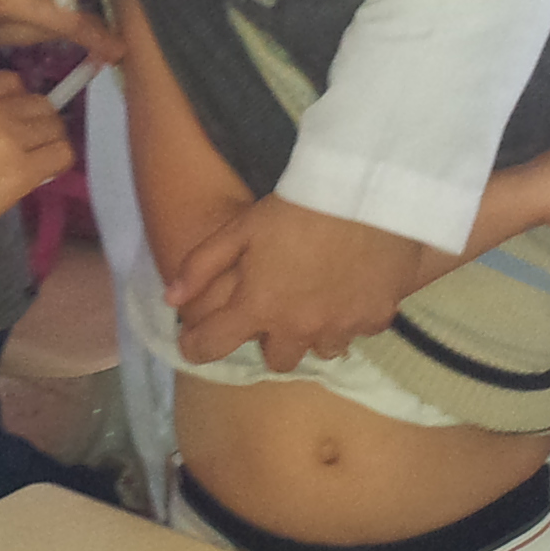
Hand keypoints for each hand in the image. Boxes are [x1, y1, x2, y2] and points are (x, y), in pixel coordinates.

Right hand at [0, 72, 74, 282]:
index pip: (12, 82)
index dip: (18, 104)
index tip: (13, 123)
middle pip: (40, 103)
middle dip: (38, 124)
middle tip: (27, 148)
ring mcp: (9, 136)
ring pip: (55, 128)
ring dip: (48, 145)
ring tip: (33, 165)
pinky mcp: (22, 170)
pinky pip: (62, 156)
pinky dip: (57, 164)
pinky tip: (40, 177)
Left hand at [165, 195, 451, 371]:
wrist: (365, 191)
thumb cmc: (297, 206)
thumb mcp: (239, 228)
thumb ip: (202, 265)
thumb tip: (171, 299)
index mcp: (259, 307)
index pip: (214, 345)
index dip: (197, 346)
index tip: (194, 342)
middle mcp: (299, 328)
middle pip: (279, 360)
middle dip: (273, 342)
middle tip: (275, 314)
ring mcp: (341, 326)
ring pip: (323, 349)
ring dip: (316, 333)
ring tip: (318, 304)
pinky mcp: (377, 316)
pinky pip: (362, 329)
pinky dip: (355, 315)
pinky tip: (356, 290)